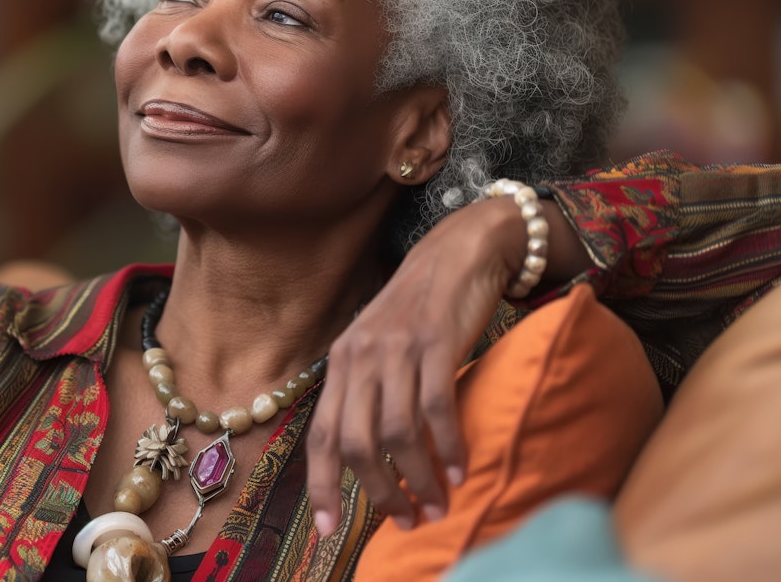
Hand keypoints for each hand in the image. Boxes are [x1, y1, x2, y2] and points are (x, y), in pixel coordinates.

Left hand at [306, 197, 531, 534]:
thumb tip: (370, 457)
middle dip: (378, 491)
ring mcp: (396, 348)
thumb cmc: (422, 308)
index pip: (320, 434)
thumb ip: (369, 393)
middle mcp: (360, 356)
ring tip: (437, 504)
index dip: (320, 484)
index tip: (327, 529)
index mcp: (341, 363)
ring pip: (395, 432)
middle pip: (354, 442)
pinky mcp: (435, 341)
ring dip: (418, 477)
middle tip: (404, 520)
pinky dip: (448, 446)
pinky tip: (460, 468)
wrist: (459, 250)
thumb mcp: (381, 348)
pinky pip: (436, 407)